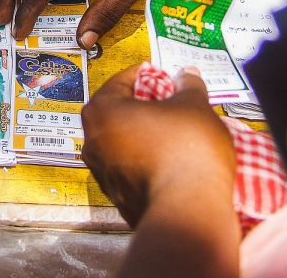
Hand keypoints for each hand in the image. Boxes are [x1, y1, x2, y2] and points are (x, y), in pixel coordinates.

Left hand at [81, 66, 233, 226]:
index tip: (169, 78)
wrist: (188, 212)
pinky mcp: (118, 198)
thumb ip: (188, 85)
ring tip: (179, 133)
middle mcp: (92, 141)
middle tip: (175, 104)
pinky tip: (175, 160)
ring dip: (148, 135)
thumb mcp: (194, 105)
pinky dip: (149, 160)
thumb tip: (186, 73)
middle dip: (148, 106)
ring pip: (126, 142)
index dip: (149, 75)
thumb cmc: (186, 147)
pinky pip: (133, 168)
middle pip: (121, 113)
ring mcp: (102, 174)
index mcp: (101, 111)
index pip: (123, 80)